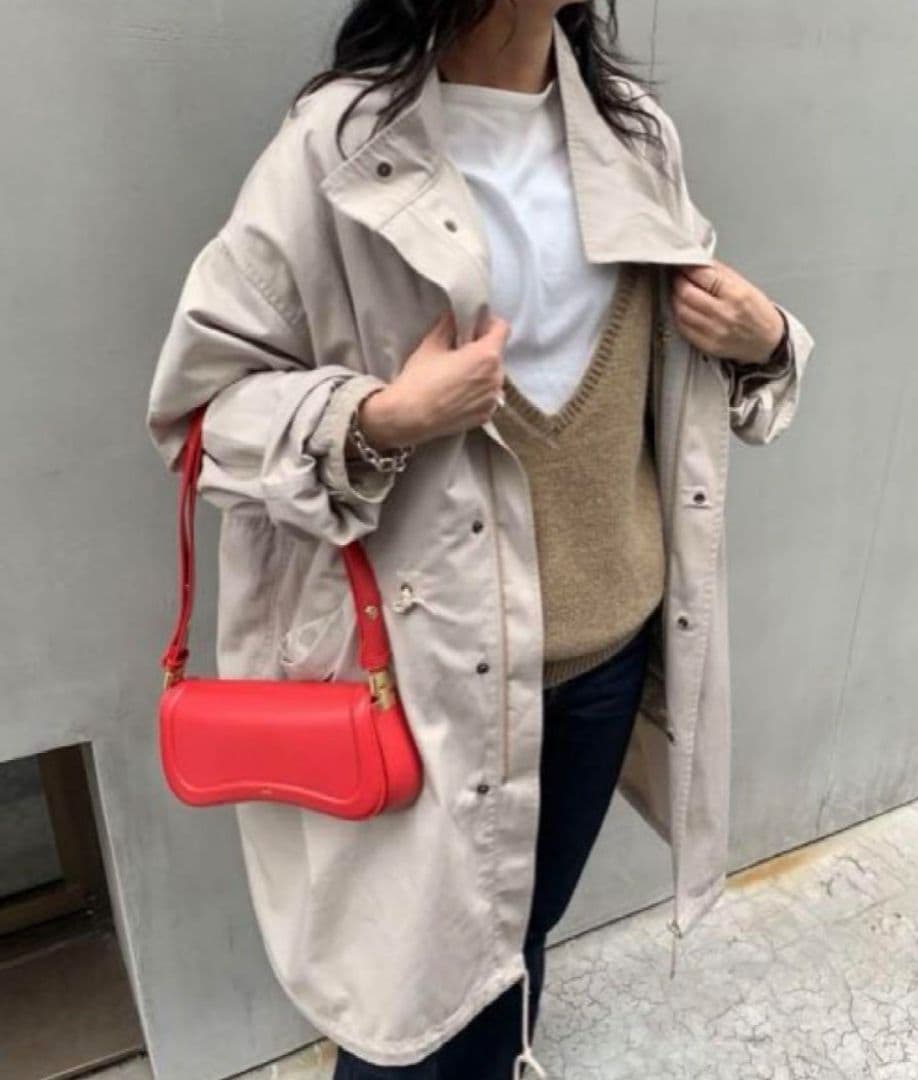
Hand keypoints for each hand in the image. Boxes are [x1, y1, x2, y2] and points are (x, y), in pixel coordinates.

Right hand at [358, 311, 509, 447]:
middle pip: (497, 354)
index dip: (489, 324)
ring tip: (459, 377)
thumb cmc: (420, 379)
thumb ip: (448, 327)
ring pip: (493, 377)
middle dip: (482, 350)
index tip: (474, 327)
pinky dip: (479, 392)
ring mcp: (494, 399)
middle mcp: (497, 377)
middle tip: (461, 352)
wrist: (409, 417)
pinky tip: (458, 394)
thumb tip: (454, 317)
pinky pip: (488, 396)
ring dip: (482, 372)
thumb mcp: (431, 345)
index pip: (502, 329)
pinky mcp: (486, 415)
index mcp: (487, 356)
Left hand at [669, 259, 785, 365]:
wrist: (767, 340)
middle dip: (678, 282)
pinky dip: (679, 316)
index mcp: (735, 294)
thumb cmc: (758, 311)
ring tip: (680, 292)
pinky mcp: (707, 345)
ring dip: (676, 298)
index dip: (687, 267)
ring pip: (681, 311)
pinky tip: (684, 309)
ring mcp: (714, 332)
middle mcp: (724, 314)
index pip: (701, 275)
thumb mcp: (745, 285)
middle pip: (686, 294)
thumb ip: (719, 272)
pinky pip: (683, 328)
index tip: (683, 264)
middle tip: (679, 277)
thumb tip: (698, 261)